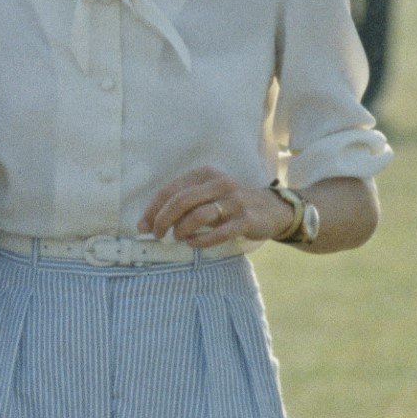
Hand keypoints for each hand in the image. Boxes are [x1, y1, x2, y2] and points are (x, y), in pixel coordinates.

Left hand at [139, 166, 294, 246]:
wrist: (273, 208)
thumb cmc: (230, 202)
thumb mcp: (207, 194)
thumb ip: (183, 203)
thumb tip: (149, 222)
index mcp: (205, 174)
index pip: (170, 190)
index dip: (153, 209)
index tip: (143, 226)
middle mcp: (219, 183)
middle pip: (181, 200)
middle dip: (163, 219)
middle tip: (157, 234)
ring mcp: (235, 201)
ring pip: (199, 215)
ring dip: (182, 229)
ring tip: (178, 237)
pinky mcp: (247, 219)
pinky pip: (219, 231)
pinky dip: (202, 239)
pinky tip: (193, 243)